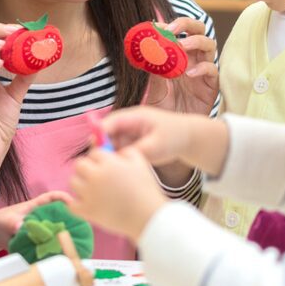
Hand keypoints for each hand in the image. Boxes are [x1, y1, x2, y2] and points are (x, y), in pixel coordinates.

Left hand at [0, 191, 71, 250]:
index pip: (52, 197)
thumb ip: (13, 222)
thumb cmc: (0, 221)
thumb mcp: (5, 220)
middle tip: (80, 227)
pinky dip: (54, 248)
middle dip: (71, 219)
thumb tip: (22, 228)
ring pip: (56, 230)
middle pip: (60, 215)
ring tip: (73, 243)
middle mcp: (41, 217)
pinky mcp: (38, 241)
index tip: (73, 204)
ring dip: (64, 235)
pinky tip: (59, 254)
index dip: (64, 198)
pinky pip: (48, 243)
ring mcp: (40, 229)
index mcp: (35, 206)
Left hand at [69, 149, 167, 240]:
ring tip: (92, 190)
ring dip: (80, 183)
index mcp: (109, 163)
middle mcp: (96, 176)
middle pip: (79, 165)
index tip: (104, 166)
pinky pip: (71, 205)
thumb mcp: (141, 163)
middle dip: (87, 168)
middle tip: (95, 176)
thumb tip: (114, 152)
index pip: (94, 153)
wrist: (147, 217)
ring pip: (72, 182)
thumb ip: (126, 152)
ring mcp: (89, 194)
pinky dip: (75, 203)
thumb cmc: (146, 190)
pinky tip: (84, 202)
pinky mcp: (87, 211)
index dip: (99, 159)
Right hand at [102, 106, 228, 175]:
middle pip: (106, 134)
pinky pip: (119, 151)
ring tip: (119, 168)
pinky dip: (119, 159)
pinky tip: (125, 169)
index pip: (110, 122)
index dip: (99, 134)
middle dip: (103, 148)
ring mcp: (129, 132)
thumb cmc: (175, 137)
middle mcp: (128, 123)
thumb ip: (137, 152)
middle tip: (104, 165)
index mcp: (134, 116)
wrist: (189, 137)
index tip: (95, 150)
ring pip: (112, 145)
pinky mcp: (131, 142)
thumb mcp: (157, 146)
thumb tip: (117, 159)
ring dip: (112, 156)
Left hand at [144, 17, 218, 115]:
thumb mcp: (153, 86)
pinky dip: (202, 68)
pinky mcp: (212, 85)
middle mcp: (193, 59)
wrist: (175, 131)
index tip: (156, 26)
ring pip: (209, 44)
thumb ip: (151, 69)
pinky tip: (189, 74)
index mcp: (179, 55)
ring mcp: (204, 70)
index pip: (179, 31)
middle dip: (187, 24)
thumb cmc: (164, 108)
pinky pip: (213, 70)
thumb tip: (142, 49)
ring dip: (196, 41)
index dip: (169, 25)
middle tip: (172, 29)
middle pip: (198, 30)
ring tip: (182, 46)